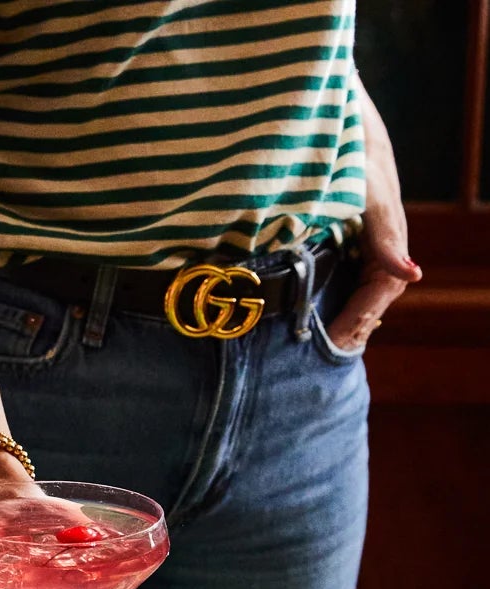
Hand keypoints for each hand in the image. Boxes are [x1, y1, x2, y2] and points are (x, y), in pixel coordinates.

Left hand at [326, 84, 420, 349]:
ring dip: (334, 314)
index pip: (381, 287)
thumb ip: (385, 232)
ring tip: (313, 343)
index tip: (334, 343)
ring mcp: (349, 235)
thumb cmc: (345, 142)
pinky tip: (302, 315)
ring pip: (348, 286)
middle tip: (320, 353)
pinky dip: (319, 295)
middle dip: (348, 323)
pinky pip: (330, 273)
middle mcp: (371, 237)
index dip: (360, 317)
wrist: (319, 111)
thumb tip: (411, 275)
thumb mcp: (364, 186)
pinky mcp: (327, 232)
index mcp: (386, 230)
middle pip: (366, 294)